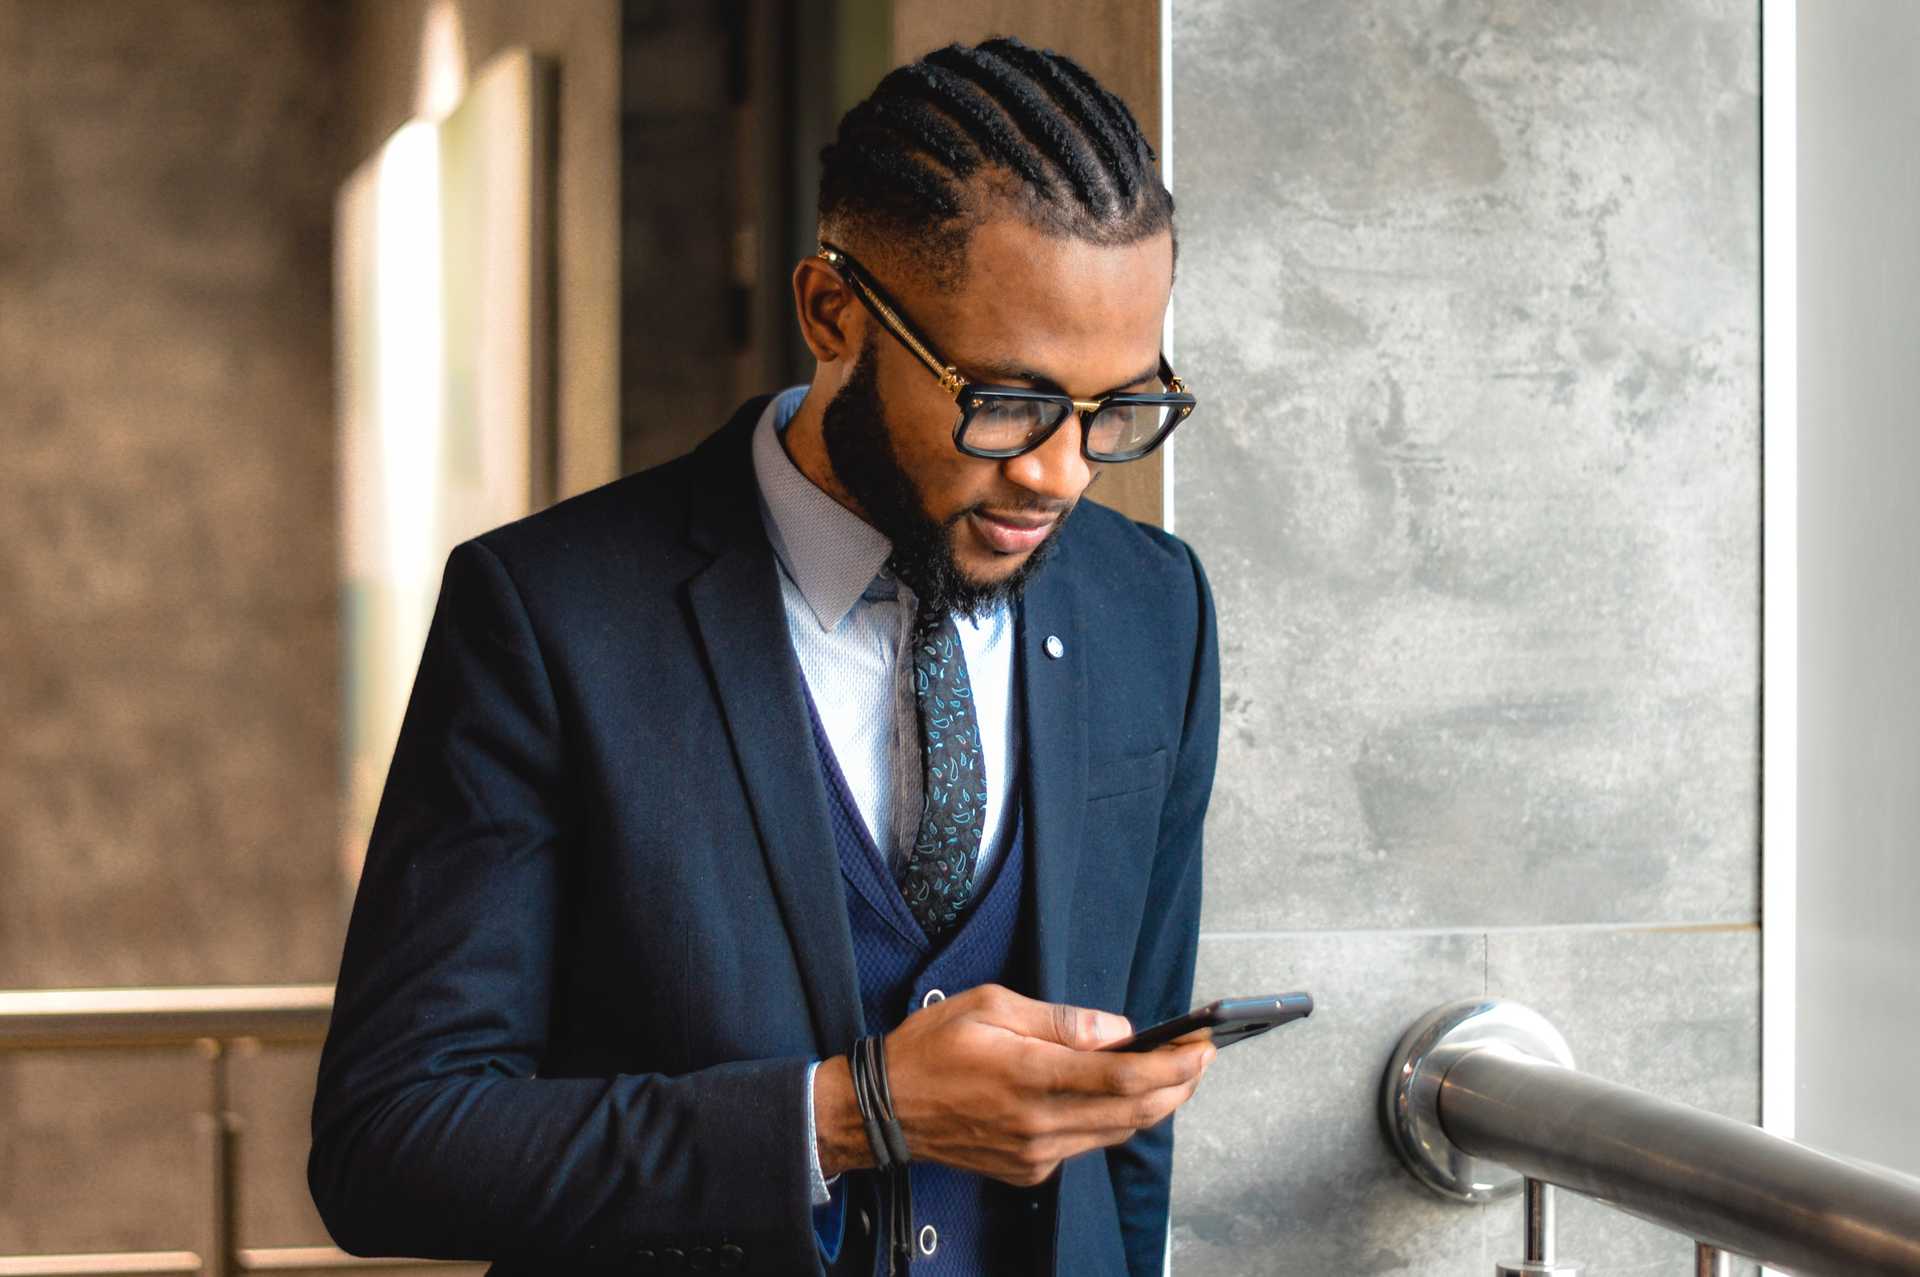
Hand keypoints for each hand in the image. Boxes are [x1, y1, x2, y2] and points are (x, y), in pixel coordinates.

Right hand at [815, 984, 1214, 1185]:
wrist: (882, 1110)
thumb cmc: (931, 1046)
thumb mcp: (990, 1006)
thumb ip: (1059, 1021)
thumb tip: (1118, 1029)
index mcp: (1029, 1076)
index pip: (1124, 1076)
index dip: (1173, 1064)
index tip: (1202, 1045)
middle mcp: (1039, 1123)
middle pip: (1134, 1110)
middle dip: (1178, 1084)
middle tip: (1201, 1056)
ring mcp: (1036, 1153)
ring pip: (1116, 1131)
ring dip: (1152, 1103)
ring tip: (1173, 1071)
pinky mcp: (1029, 1169)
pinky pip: (1087, 1143)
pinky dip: (1113, 1118)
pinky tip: (1118, 1093)